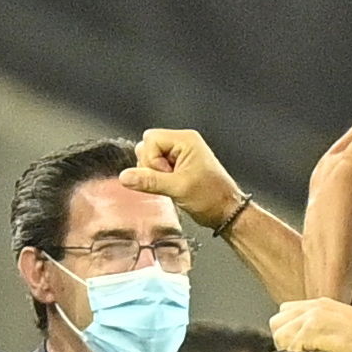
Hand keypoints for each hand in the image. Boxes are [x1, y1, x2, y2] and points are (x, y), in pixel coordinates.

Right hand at [127, 128, 242, 233]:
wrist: (225, 211)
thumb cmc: (212, 197)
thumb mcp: (178, 188)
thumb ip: (150, 181)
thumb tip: (126, 176)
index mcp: (185, 140)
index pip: (150, 139)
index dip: (151, 159)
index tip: (165, 175)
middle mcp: (182, 143)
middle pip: (147, 147)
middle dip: (151, 167)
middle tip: (169, 180)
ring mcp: (180, 154)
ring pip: (150, 158)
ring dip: (155, 175)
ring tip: (172, 185)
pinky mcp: (178, 166)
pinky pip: (157, 168)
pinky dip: (159, 179)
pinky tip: (171, 187)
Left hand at [271, 298, 351, 351]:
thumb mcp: (342, 326)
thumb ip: (321, 329)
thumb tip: (304, 345)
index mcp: (320, 305)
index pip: (284, 313)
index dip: (288, 333)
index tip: (299, 347)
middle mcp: (313, 307)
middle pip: (277, 323)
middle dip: (284, 341)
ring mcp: (312, 317)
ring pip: (280, 336)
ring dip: (290, 351)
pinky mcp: (313, 330)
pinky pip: (290, 347)